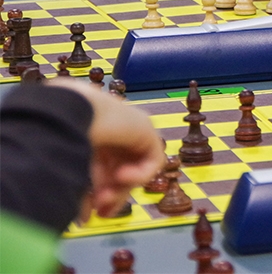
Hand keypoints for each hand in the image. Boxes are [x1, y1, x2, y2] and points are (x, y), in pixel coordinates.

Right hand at [48, 79, 164, 218]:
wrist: (70, 112)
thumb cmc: (60, 138)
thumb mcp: (74, 169)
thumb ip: (82, 191)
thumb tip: (84, 219)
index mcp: (92, 136)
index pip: (103, 169)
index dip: (99, 193)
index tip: (91, 215)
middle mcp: (113, 132)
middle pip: (120, 171)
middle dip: (112, 195)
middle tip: (102, 214)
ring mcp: (131, 130)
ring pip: (134, 168)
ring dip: (122, 189)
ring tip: (106, 199)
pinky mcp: (147, 131)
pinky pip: (152, 162)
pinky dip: (139, 174)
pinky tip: (121, 176)